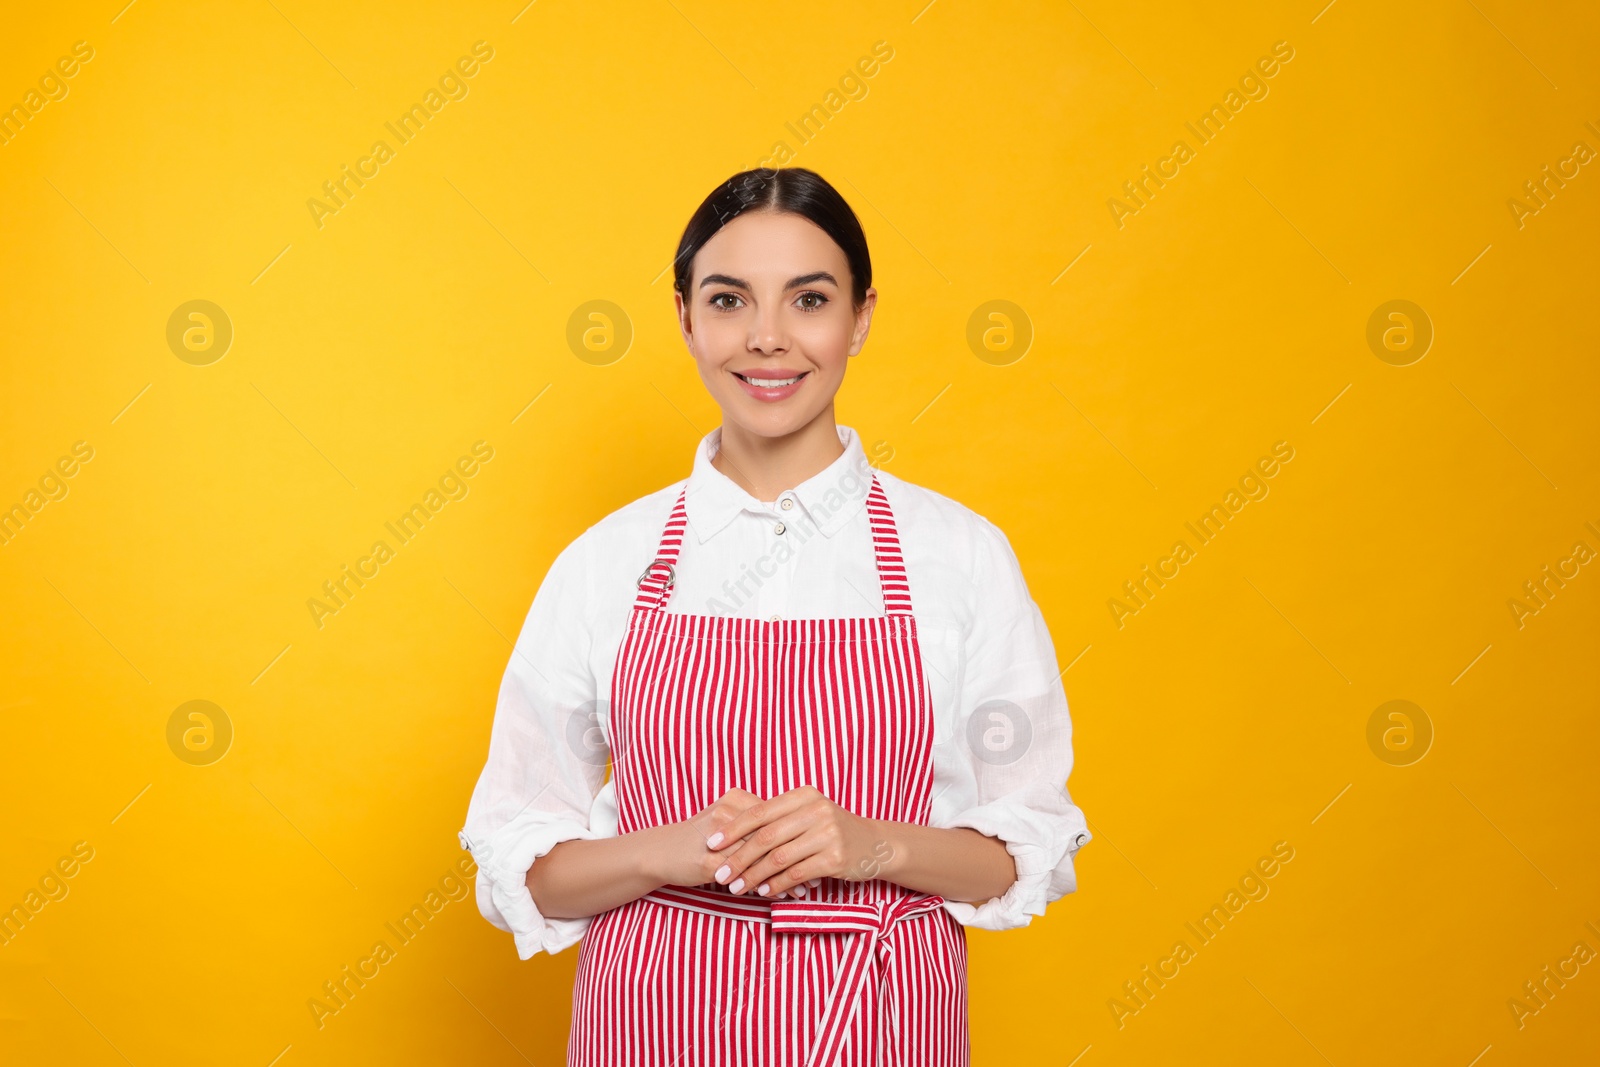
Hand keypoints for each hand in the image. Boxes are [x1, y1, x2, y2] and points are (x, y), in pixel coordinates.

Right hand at [644, 788, 813, 897]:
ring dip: (786, 875)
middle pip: (772, 837)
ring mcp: (718, 837)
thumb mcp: (729, 825)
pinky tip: (780, 896)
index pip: (776, 818)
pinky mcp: (710, 860)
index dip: (799, 837)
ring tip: (806, 890)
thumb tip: (795, 840)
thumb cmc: (700, 840)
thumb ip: (756, 827)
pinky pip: (744, 874)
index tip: (819, 853)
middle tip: (819, 875)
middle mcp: (728, 813)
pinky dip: (766, 886)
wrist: (660, 851)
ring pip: (761, 857)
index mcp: (736, 799)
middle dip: (798, 858)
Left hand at [706, 785, 888, 897]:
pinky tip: (764, 892)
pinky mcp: (835, 858)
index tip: (711, 843)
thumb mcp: (808, 814)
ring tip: (737, 887)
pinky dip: (776, 884)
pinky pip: (796, 874)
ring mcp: (827, 834)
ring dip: (753, 876)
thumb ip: (778, 819)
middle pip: (765, 837)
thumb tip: (732, 834)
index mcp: (803, 795)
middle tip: (720, 874)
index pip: (759, 811)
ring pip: (778, 858)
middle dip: (738, 858)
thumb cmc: (831, 830)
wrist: (874, 845)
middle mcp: (815, 811)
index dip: (732, 828)